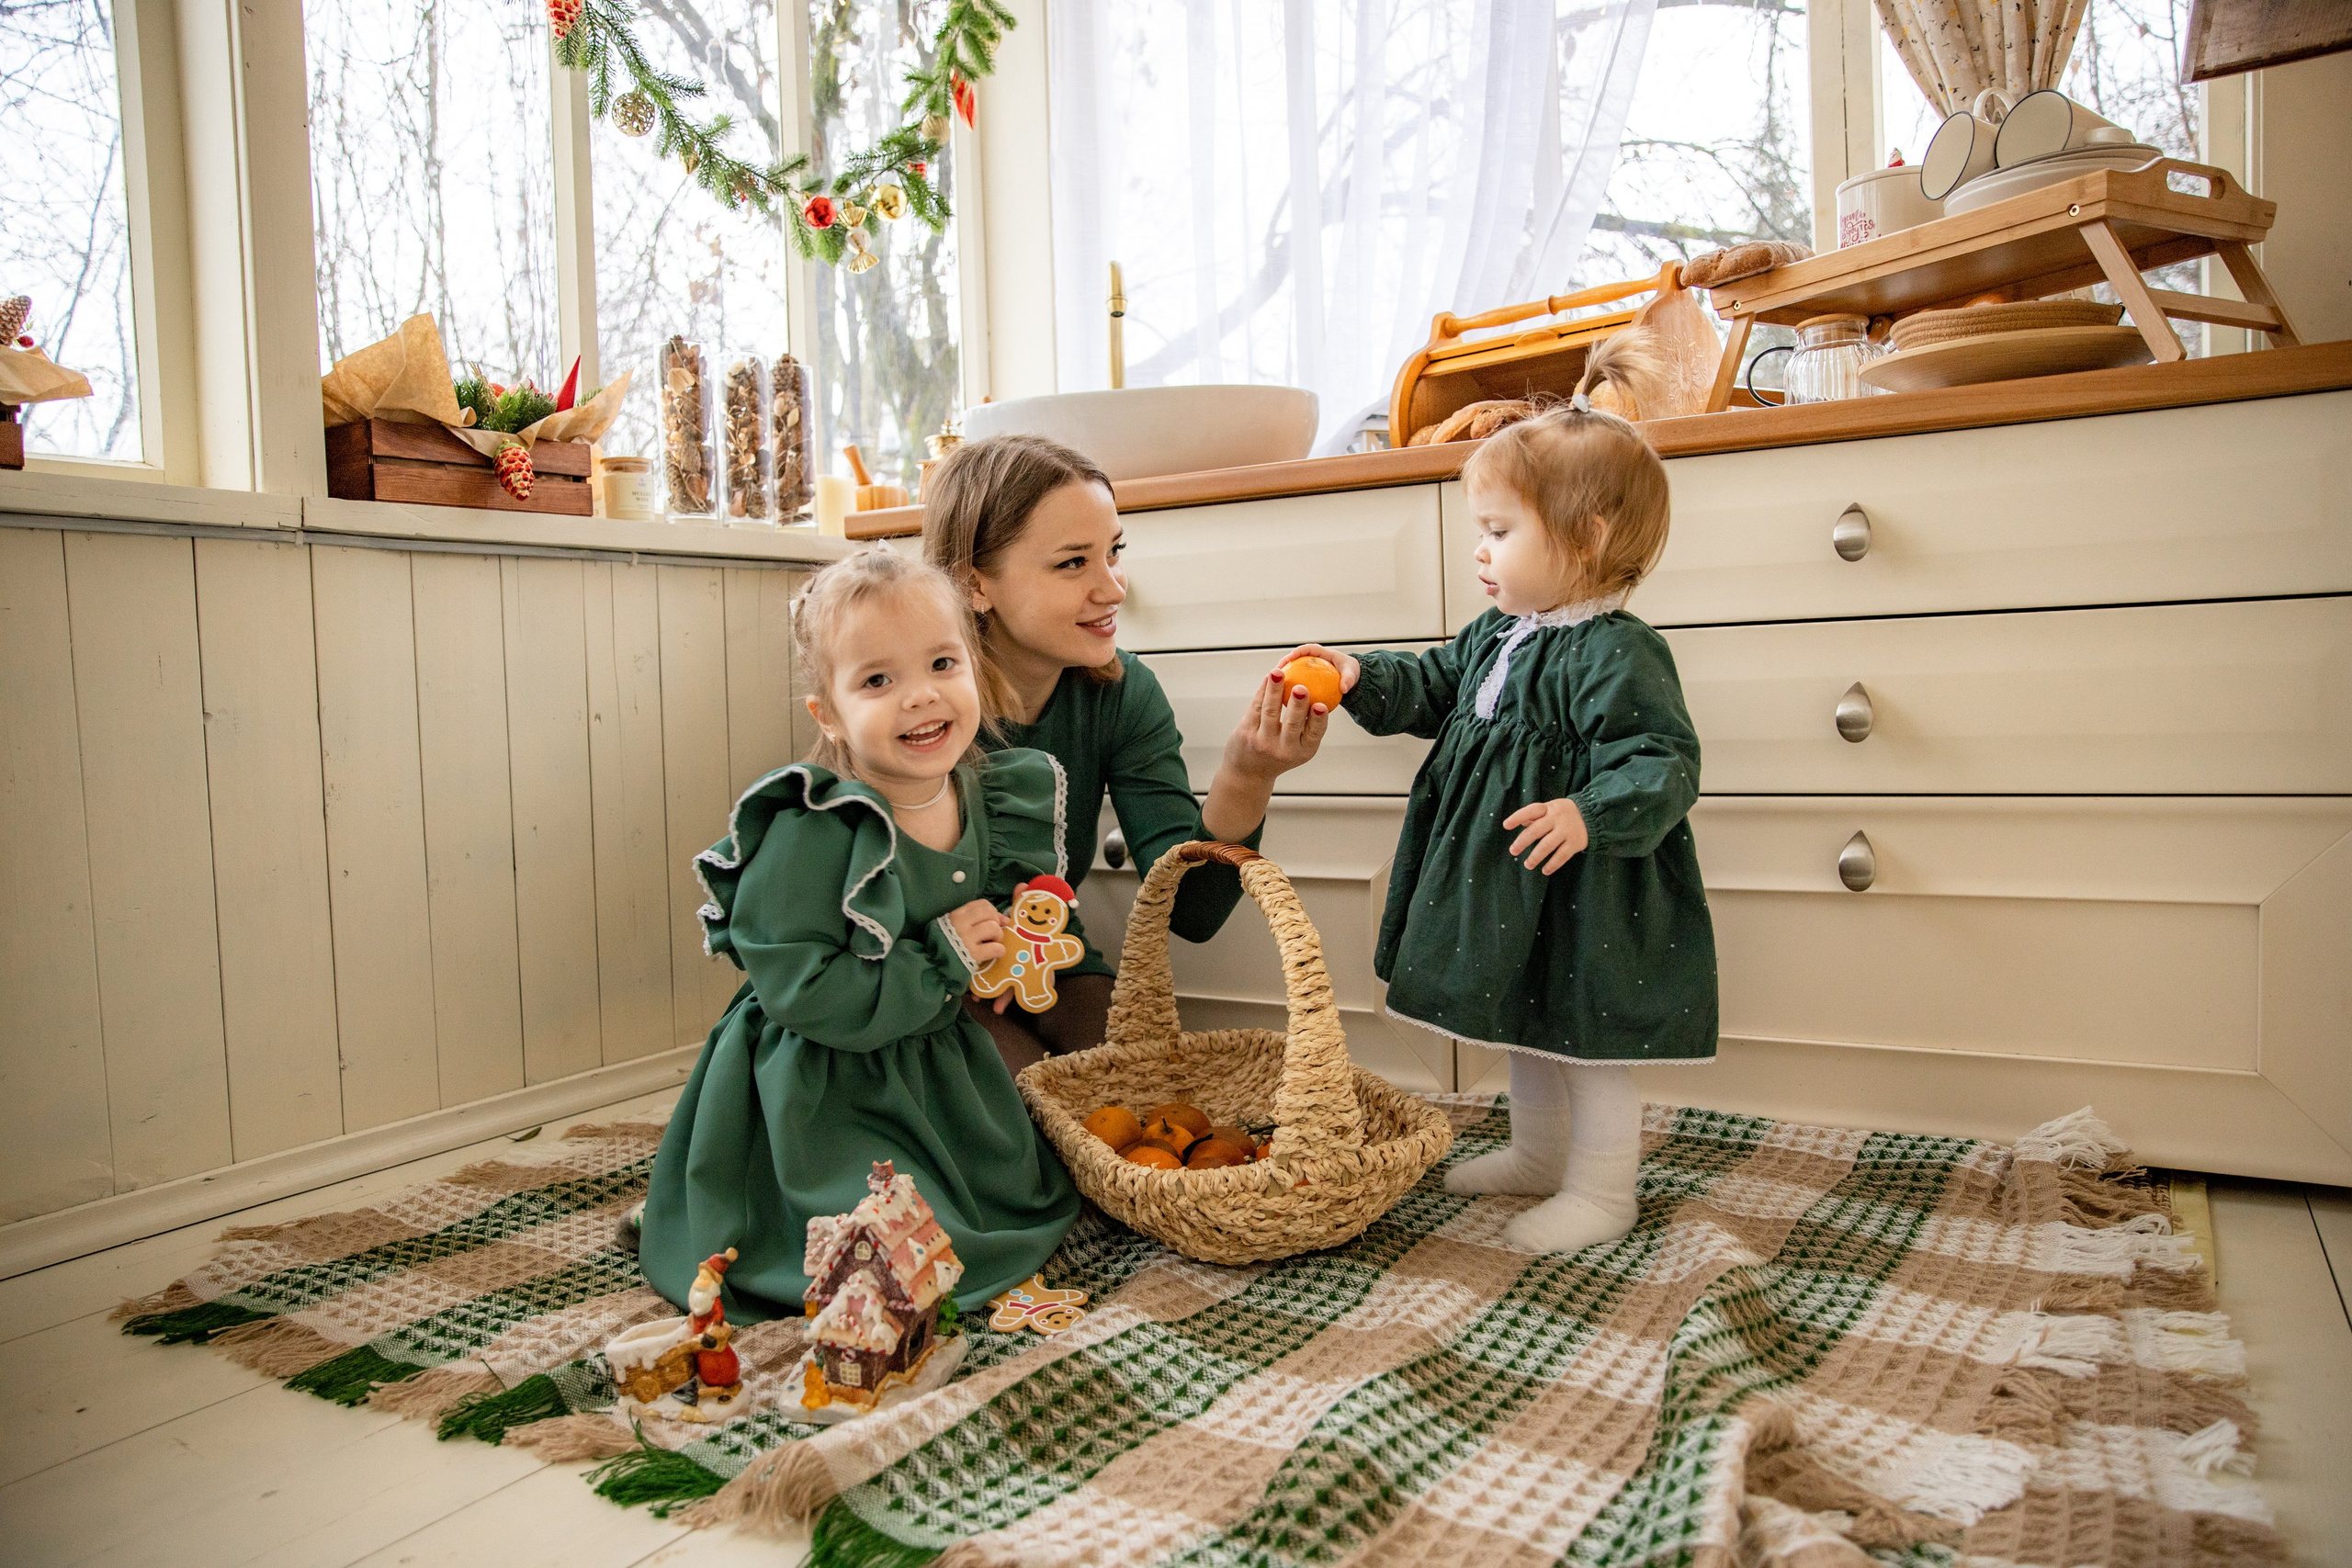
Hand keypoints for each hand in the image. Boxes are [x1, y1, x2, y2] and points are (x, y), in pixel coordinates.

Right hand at [947, 899, 1004, 968]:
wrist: (934, 964)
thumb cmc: (948, 944)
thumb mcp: (956, 926)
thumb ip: (976, 919)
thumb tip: (1005, 919)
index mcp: (957, 915)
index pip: (982, 904)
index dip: (992, 911)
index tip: (993, 920)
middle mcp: (961, 924)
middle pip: (989, 913)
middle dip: (996, 922)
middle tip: (993, 933)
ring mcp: (967, 939)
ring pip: (993, 928)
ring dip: (998, 936)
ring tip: (993, 943)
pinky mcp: (973, 955)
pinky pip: (995, 948)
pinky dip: (999, 950)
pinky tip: (995, 953)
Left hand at [1221, 661, 1331, 784]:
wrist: (1249, 773)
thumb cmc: (1279, 754)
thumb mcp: (1298, 748)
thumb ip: (1307, 727)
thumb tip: (1320, 691)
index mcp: (1303, 751)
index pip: (1314, 734)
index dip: (1319, 720)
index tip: (1321, 706)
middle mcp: (1284, 749)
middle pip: (1292, 723)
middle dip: (1297, 705)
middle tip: (1301, 688)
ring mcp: (1263, 742)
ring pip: (1270, 711)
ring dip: (1274, 690)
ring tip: (1278, 672)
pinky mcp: (1246, 733)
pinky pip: (1256, 707)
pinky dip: (1262, 690)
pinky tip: (1268, 677)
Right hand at [1277, 643, 1360, 694]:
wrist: (1349, 676)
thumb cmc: (1349, 671)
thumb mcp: (1351, 674)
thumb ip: (1348, 679)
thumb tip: (1344, 688)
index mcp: (1319, 652)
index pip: (1306, 649)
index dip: (1296, 653)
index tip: (1290, 659)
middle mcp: (1310, 659)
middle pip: (1293, 659)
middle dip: (1282, 665)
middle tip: (1275, 674)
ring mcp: (1305, 668)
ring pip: (1291, 670)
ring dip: (1282, 677)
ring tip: (1273, 686)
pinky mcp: (1304, 677)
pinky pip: (1295, 682)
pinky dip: (1289, 689)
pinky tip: (1283, 700)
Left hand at [1503, 797, 1588, 874]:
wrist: (1593, 815)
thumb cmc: (1564, 813)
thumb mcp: (1551, 809)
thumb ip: (1536, 816)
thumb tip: (1521, 823)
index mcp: (1549, 808)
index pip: (1531, 810)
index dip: (1517, 817)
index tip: (1506, 826)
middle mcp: (1557, 818)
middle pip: (1536, 830)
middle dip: (1523, 841)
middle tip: (1513, 851)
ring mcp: (1567, 831)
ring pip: (1547, 845)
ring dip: (1535, 856)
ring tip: (1527, 865)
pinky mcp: (1575, 843)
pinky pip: (1562, 856)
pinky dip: (1552, 864)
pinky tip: (1544, 870)